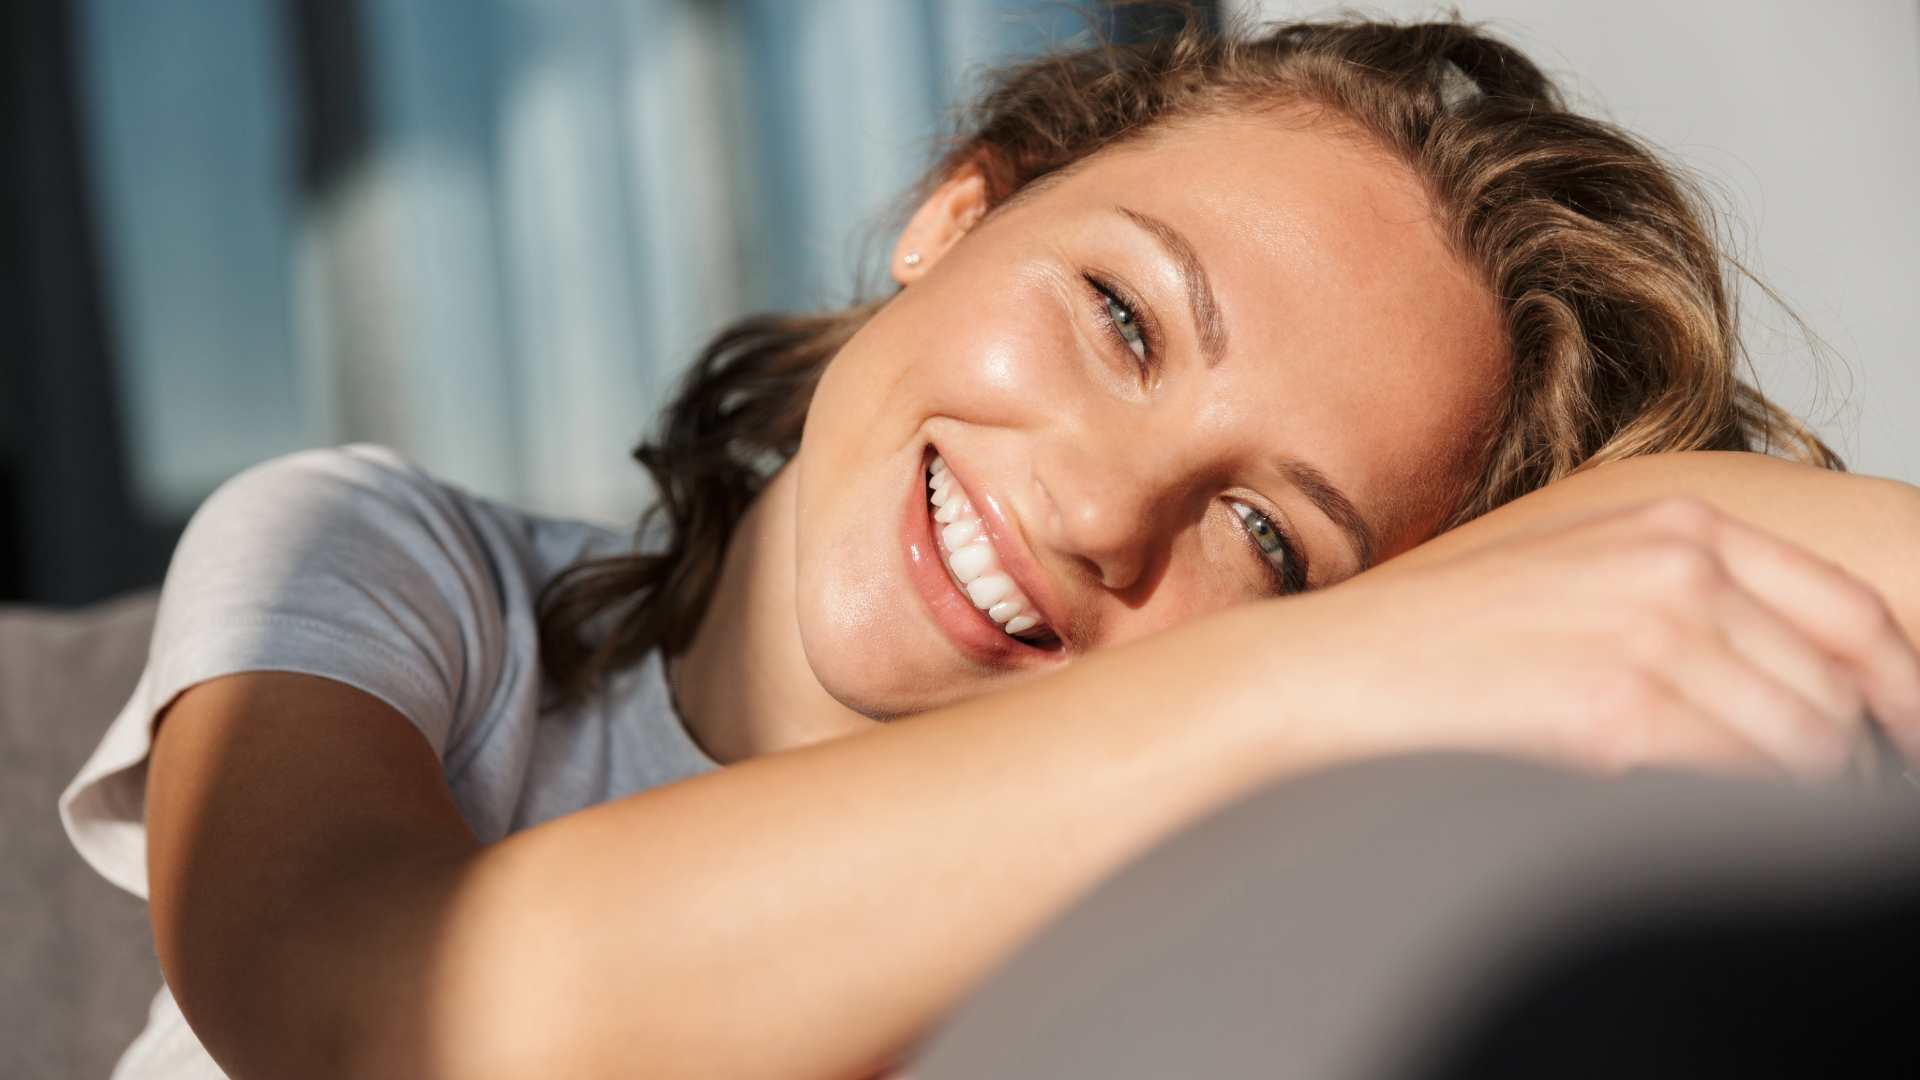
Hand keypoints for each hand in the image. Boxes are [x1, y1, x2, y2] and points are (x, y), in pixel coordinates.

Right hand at [1313, 496, 1919, 782]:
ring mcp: (1652, 632)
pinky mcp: (1618, 708)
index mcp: (1680, 522)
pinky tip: (1686, 821)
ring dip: (1792, 799)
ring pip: (1804, 746)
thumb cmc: (1447, 639)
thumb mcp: (1581, 577)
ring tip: (1735, 823)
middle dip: (1845, 762)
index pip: (1853, 615)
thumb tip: (1792, 688)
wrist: (1341, 670)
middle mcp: (1680, 566)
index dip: (1898, 693)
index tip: (1898, 744)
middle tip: (1810, 809)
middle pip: (1837, 690)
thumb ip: (1688, 603)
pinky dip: (1740, 817)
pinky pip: (1740, 782)